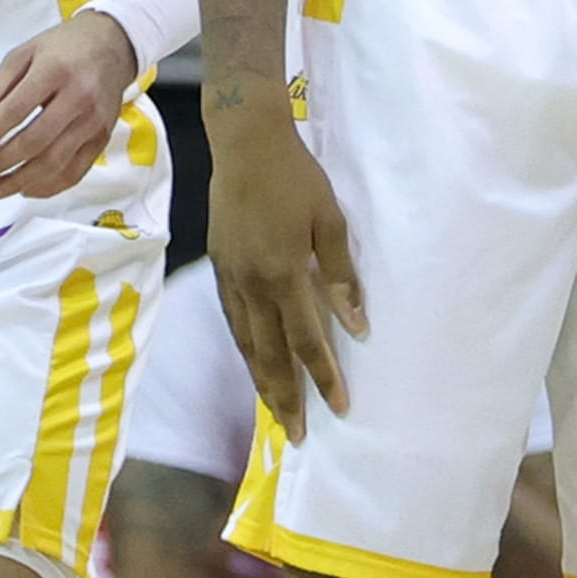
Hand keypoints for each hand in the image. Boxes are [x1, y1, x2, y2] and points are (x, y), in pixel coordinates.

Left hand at [0, 10, 136, 199]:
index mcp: (54, 71)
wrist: (113, 45)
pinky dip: (47, 187)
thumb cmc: (65, 48)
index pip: (15, 110)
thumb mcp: (26, 52)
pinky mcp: (103, 138)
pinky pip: (75, 172)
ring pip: (54, 163)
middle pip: (34, 142)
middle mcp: (78, 98)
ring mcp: (93, 122)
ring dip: (18, 182)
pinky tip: (24, 188)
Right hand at [209, 125, 363, 441]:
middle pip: (270, 354)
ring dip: (261, 380)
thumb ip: (340, 275)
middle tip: (296, 434)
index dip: (324, 377)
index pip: (307, 341)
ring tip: (273, 411)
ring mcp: (231, 278)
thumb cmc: (296, 177)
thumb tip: (356, 325)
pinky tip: (252, 361)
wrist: (245, 143)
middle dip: (285, 397)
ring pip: (246, 343)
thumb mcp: (329, 221)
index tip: (339, 407)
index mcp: (283, 275)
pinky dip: (243, 348)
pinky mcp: (220, 266)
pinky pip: (232, 320)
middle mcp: (252, 285)